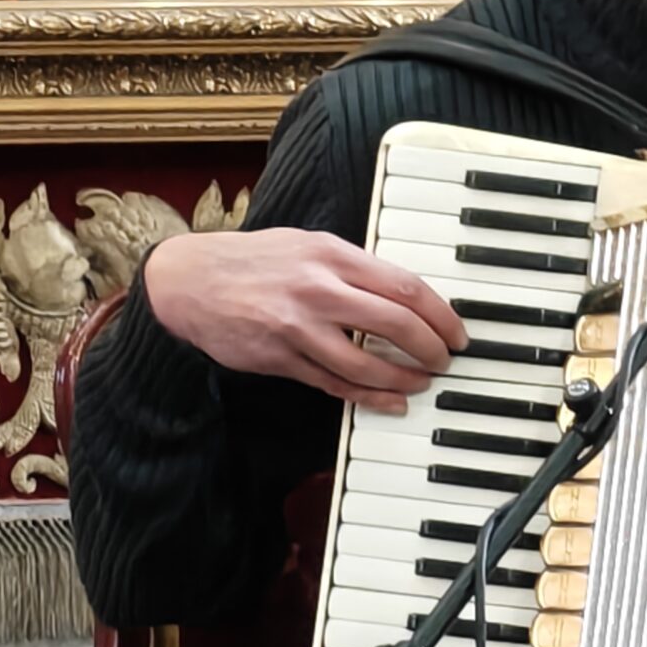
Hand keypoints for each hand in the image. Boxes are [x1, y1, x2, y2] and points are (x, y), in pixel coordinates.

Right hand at [143, 228, 467, 412]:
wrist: (190, 281)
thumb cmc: (254, 260)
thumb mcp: (307, 245)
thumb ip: (353, 267)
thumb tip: (405, 296)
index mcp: (331, 254)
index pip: (405, 285)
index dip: (440, 313)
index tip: (456, 330)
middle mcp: (317, 289)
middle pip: (396, 323)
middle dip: (431, 347)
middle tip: (446, 359)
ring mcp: (298, 327)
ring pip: (366, 362)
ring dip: (403, 378)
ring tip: (421, 382)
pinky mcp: (281, 359)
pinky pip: (335, 384)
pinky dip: (368, 396)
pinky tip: (389, 401)